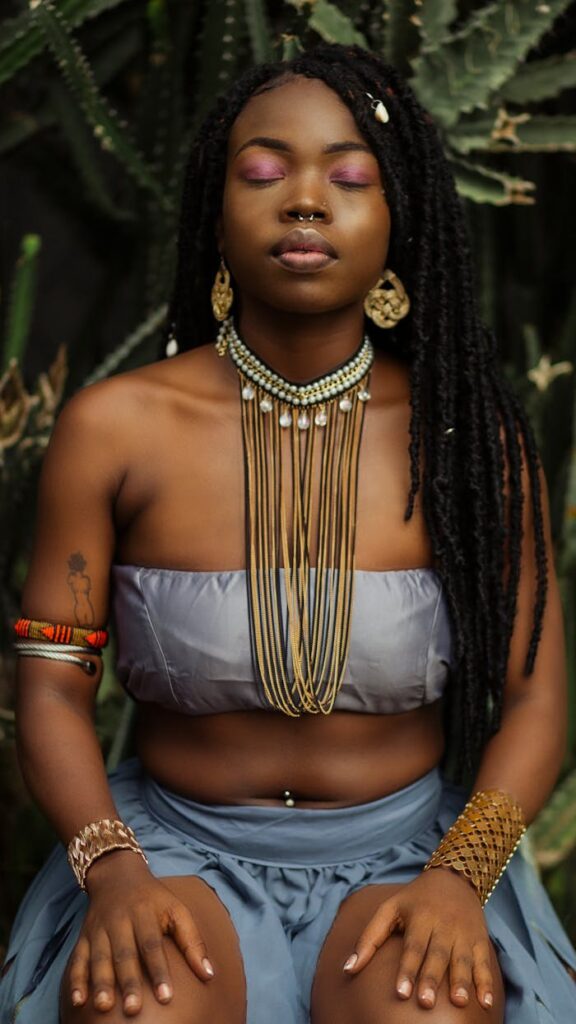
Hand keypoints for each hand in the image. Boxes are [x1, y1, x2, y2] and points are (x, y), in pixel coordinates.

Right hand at [67, 850, 213, 1015]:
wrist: (117, 875)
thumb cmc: (154, 899)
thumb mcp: (177, 909)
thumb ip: (193, 941)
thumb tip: (211, 975)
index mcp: (145, 912)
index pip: (152, 944)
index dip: (159, 971)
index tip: (167, 998)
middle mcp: (120, 921)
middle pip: (124, 954)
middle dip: (128, 982)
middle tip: (134, 1009)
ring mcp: (100, 930)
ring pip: (99, 958)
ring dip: (100, 983)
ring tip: (104, 1007)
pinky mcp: (84, 937)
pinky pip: (77, 959)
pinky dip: (75, 980)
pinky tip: (77, 1001)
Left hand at [343, 868, 494, 1009]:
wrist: (454, 878)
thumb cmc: (414, 900)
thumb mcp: (390, 909)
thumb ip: (369, 938)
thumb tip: (347, 970)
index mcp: (420, 917)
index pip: (413, 946)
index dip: (407, 969)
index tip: (401, 993)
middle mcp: (443, 925)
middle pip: (437, 954)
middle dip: (431, 979)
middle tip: (424, 1003)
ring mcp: (463, 933)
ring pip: (462, 959)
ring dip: (461, 981)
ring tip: (458, 1002)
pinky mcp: (479, 940)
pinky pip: (484, 962)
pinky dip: (486, 982)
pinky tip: (484, 1002)